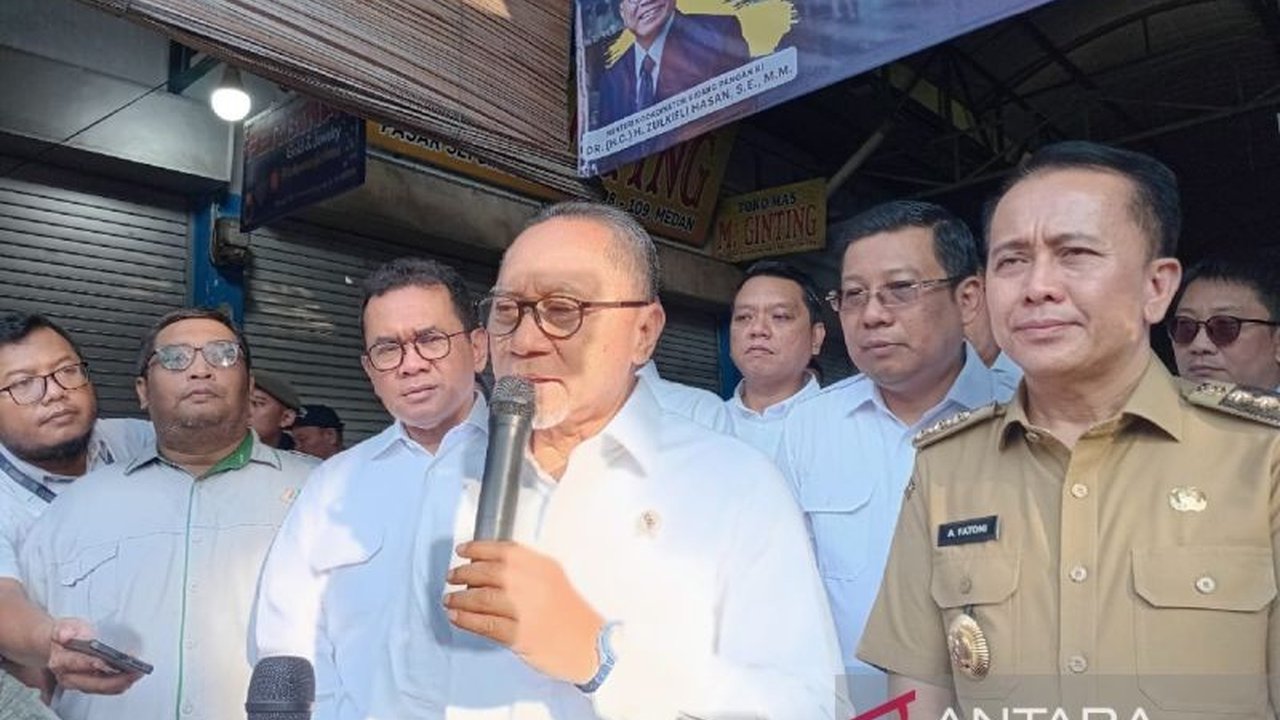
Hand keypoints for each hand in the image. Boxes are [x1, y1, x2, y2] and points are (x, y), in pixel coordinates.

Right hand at [47, 619, 141, 694]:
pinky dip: (121, 682)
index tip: (105, 662)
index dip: (91, 663)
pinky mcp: (90, 685)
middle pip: (93, 683)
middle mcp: (69, 677)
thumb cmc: (65, 635)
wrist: (58, 644)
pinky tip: (133, 675)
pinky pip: (107, 688)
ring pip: (102, 688)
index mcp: (61, 661)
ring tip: (138, 673)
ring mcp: (80, 683)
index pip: (77, 664)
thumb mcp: (65, 626)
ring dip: (122, 682)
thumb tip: (64, 635)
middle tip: (134, 671)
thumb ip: (66, 630)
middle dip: (116, 679)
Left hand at [445, 541, 603, 683]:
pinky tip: (456, 617)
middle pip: (489, 572)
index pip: (504, 550)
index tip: (461, 551)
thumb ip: (527, 569)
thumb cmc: (570, 613)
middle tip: (451, 577)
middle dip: (464, 573)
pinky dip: (466, 619)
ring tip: (449, 599)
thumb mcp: (553, 579)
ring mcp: (526, 610)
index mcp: (542, 566)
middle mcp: (533, 584)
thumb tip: (487, 566)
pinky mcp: (519, 635)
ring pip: (482, 598)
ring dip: (460, 598)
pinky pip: (485, 624)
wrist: (591, 646)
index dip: (478, 549)